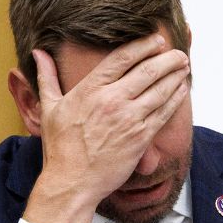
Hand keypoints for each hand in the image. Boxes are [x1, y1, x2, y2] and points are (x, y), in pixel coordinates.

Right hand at [23, 34, 189, 222]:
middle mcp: (112, 101)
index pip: (122, 58)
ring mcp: (129, 119)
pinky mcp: (141, 137)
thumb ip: (46, 77)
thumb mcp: (49, 108)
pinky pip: (164, 112)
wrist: (72, 183)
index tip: (156, 40)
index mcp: (90, 90)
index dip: (144, 45)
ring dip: (176, 75)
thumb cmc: (60, 148)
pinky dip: (176, 98)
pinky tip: (182, 89)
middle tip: (178, 52)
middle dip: (167, 58)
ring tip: (184, 65)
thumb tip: (38, 53)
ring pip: (160, 90)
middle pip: (148, 70)